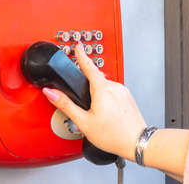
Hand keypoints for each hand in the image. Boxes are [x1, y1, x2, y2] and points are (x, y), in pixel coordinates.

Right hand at [42, 41, 145, 160]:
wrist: (137, 142)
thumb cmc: (113, 135)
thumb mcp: (83, 122)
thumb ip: (65, 105)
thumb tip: (51, 92)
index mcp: (102, 89)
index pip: (88, 65)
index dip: (81, 54)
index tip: (77, 45)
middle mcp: (114, 86)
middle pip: (95, 78)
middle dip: (87, 86)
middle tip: (84, 103)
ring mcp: (123, 91)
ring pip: (104, 86)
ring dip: (97, 95)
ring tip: (96, 114)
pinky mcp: (128, 97)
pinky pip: (113, 92)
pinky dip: (107, 99)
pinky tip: (107, 114)